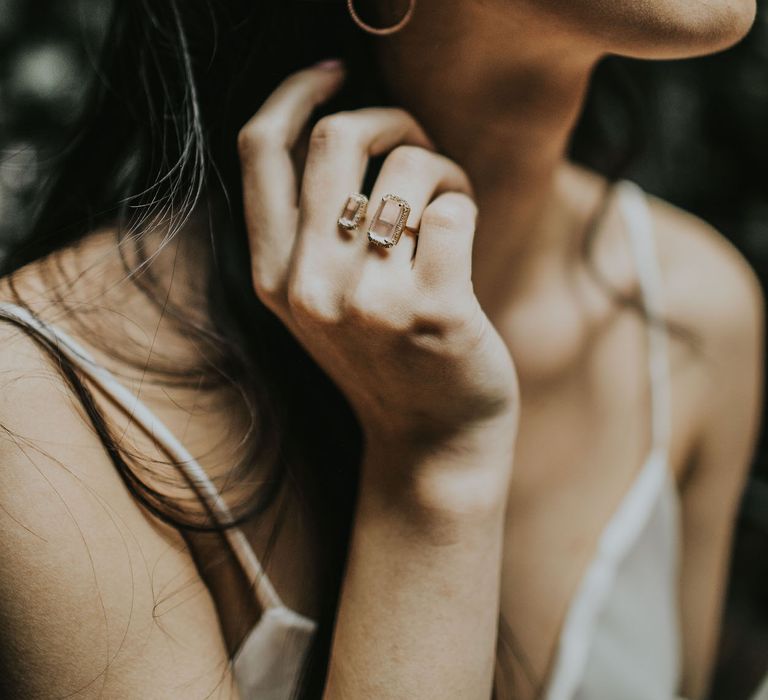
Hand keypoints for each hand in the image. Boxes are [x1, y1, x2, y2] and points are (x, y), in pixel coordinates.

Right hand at [238, 63, 518, 484]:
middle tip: (417, 147)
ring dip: (441, 169)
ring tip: (449, 206)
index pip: (259, 150)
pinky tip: (465, 234)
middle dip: (391, 121)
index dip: (294, 92)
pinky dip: (466, 202)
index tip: (333, 72)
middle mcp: (309, 285)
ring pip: (409, 167)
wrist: (430, 442)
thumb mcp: (320, 300)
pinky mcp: (434, 311)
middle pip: (336, 137)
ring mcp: (369, 301)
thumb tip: (341, 123)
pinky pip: (454, 207)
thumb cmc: (383, 358)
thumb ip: (311, 228)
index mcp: (274, 275)